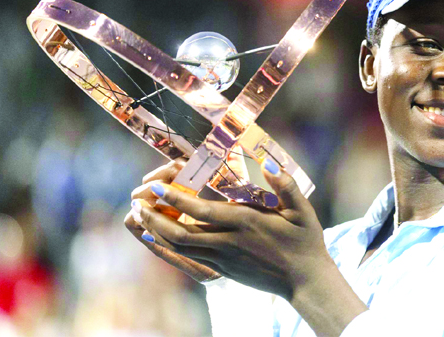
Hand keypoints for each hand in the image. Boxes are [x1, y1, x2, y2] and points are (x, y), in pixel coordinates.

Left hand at [135, 158, 333, 298]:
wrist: (305, 280)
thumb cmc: (305, 242)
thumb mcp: (302, 210)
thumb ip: (285, 185)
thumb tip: (268, 163)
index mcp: (245, 223)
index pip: (202, 211)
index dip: (175, 199)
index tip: (156, 186)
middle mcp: (229, 242)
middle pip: (181, 232)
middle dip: (155, 217)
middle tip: (138, 201)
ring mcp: (224, 259)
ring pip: (181, 247)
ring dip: (157, 231)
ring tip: (141, 216)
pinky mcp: (223, 269)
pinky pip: (188, 258)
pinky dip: (169, 247)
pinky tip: (159, 237)